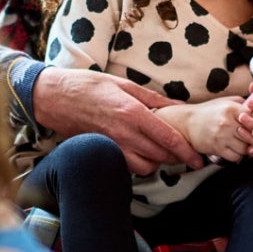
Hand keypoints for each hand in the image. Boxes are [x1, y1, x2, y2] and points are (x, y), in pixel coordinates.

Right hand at [34, 68, 202, 174]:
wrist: (54, 97)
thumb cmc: (88, 86)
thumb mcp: (123, 84)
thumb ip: (152, 98)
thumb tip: (177, 106)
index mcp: (132, 113)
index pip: (168, 139)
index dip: (186, 152)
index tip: (197, 159)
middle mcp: (123, 133)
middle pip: (160, 156)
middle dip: (175, 158)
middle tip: (183, 152)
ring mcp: (112, 146)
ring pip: (145, 167)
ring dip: (156, 163)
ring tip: (159, 152)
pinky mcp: (103, 152)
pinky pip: (128, 167)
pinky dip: (138, 164)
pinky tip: (139, 152)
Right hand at [154, 97, 248, 163]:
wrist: (186, 123)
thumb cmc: (208, 112)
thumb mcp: (226, 101)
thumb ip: (244, 104)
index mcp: (232, 108)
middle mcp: (227, 122)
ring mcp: (222, 136)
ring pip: (246, 148)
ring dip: (248, 148)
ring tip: (245, 144)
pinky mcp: (216, 148)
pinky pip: (236, 157)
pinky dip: (238, 155)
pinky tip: (235, 149)